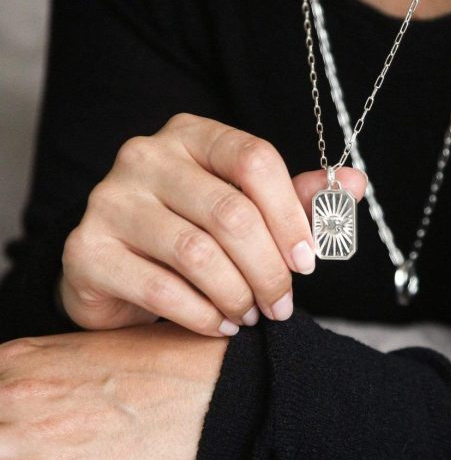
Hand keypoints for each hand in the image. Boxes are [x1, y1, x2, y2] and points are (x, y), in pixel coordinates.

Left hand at [0, 322, 226, 459]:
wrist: (213, 388)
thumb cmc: (169, 361)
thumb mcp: (105, 344)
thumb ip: (55, 363)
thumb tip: (38, 385)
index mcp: (32, 354)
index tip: (10, 413)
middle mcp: (23, 392)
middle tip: (30, 432)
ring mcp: (38, 435)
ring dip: (4, 449)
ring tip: (36, 451)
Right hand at [59, 113, 366, 336]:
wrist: (115, 264)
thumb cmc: (191, 232)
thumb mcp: (243, 207)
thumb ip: (294, 197)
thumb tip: (355, 183)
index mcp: (191, 135)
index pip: (254, 159)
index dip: (291, 215)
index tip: (308, 261)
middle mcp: (145, 156)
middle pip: (231, 213)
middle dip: (269, 270)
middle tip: (282, 304)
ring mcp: (110, 200)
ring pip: (198, 254)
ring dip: (238, 295)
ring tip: (250, 314)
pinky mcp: (87, 249)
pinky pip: (162, 289)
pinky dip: (202, 315)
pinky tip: (219, 324)